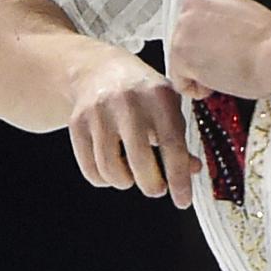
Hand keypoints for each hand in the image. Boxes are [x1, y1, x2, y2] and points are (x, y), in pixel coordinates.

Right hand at [66, 49, 202, 207]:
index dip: (179, 177)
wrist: (99, 69)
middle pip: (140, 160)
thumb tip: (193, 170)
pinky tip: (113, 170)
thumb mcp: (168, 104)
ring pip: (111, 169)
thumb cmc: (142, 92)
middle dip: (152, 185)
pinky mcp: (77, 123)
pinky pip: (91, 169)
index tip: (183, 201)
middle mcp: (128, 101)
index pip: (172, 144)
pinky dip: (103, 179)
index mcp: (158, 94)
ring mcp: (99, 111)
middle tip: (156, 188)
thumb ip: (180, 137)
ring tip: (132, 176)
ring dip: (125, 182)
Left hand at [168, 0, 270, 99]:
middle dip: (200, 55)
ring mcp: (182, 32)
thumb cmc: (269, 39)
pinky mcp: (180, 57)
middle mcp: (190, 9)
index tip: (218, 49)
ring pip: (180, 60)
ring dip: (198, 72)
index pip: (195, 21)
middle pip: (184, 39)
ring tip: (222, 74)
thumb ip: (223, 18)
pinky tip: (214, 85)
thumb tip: (219, 35)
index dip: (208, 40)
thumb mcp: (245, 12)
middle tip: (222, 64)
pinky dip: (195, 89)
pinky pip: (180, 81)